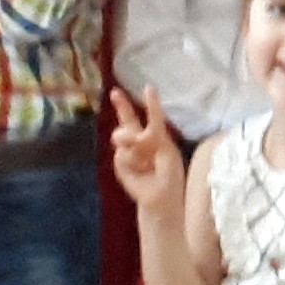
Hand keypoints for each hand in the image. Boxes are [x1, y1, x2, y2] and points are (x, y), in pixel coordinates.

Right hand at [105, 85, 186, 212]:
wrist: (159, 197)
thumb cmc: (169, 175)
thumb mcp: (166, 153)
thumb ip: (148, 140)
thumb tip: (128, 137)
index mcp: (157, 137)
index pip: (153, 116)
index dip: (150, 102)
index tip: (148, 87)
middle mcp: (141, 140)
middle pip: (128, 119)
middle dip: (122, 105)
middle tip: (115, 92)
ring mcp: (128, 150)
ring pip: (122, 135)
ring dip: (133, 144)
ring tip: (146, 162)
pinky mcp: (120, 161)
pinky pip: (123, 153)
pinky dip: (132, 160)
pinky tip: (139, 170)